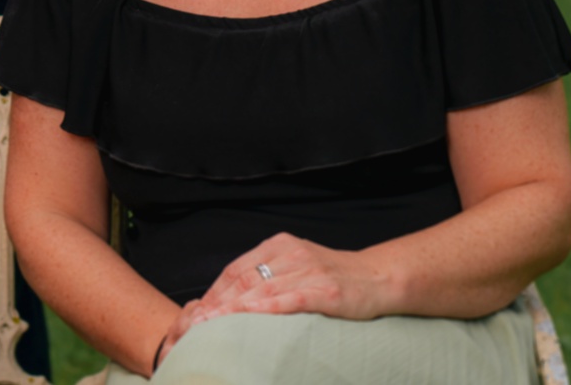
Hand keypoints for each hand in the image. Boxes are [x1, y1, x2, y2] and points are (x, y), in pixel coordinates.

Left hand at [186, 233, 393, 325]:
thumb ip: (268, 278)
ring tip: (211, 325)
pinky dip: (269, 309)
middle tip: (193, 324)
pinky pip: (292, 299)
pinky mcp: (326, 290)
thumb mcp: (296, 268)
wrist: (377, 278)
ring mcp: (309, 270)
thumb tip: (232, 301)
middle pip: (243, 279)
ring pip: (262, 289)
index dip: (213, 292)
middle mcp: (290, 254)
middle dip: (216, 303)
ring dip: (233, 309)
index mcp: (278, 246)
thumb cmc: (332, 279)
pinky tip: (251, 318)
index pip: (236, 269)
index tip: (195, 314)